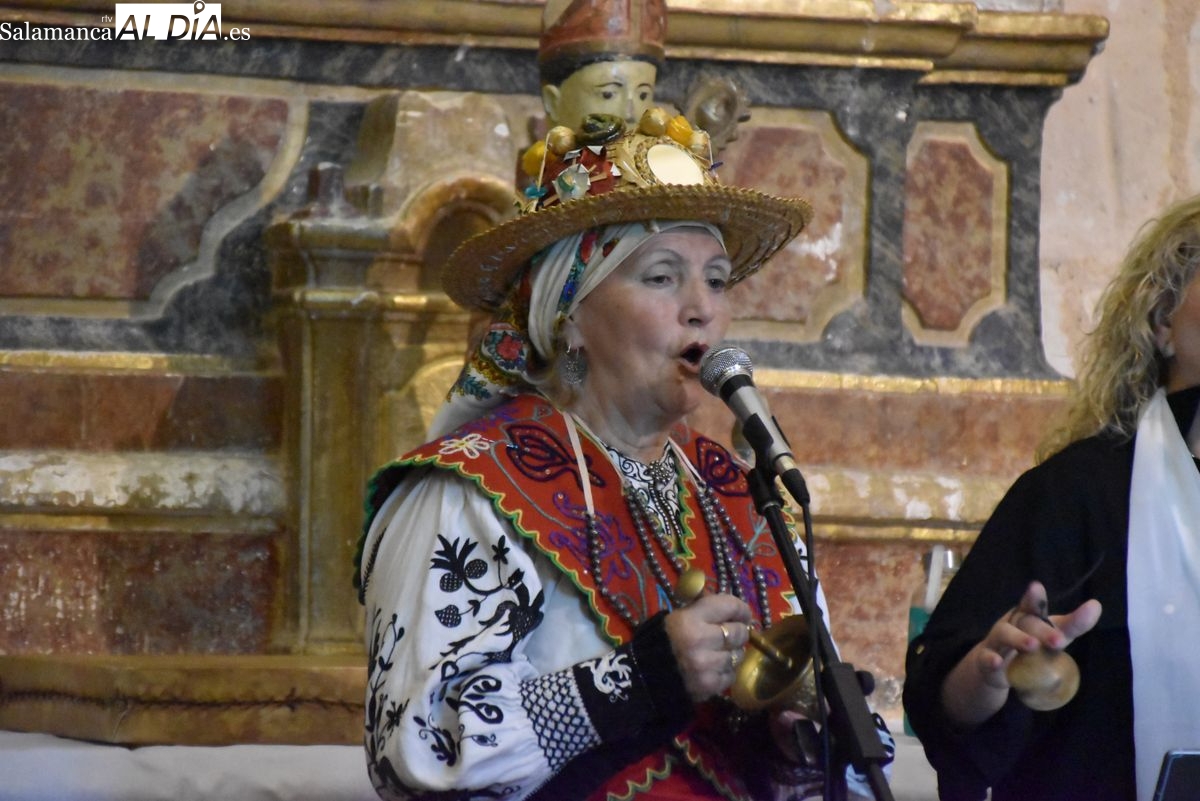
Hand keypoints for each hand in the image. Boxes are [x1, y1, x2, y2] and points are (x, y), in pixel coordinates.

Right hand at [664, 592, 751, 701]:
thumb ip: (703, 607)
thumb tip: (729, 604)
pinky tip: (714, 668)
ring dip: (733, 653)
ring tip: (721, 652)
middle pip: (739, 632)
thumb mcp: (678, 616)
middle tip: (733, 634)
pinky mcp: (710, 685)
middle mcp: (700, 640)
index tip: (743, 614)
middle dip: (738, 632)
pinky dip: (726, 671)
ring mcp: (706, 665)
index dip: (740, 609)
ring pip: (738, 655)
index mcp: (690, 618)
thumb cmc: (663, 640)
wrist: (645, 676)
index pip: (729, 606)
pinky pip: (731, 675)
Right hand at [973, 581, 1100, 690]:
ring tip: (1032, 645)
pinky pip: (986, 657)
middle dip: (1042, 630)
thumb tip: (1096, 605)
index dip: (1034, 598)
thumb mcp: (1053, 635)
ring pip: (1004, 634)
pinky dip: (991, 659)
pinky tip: (998, 662)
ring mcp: (997, 640)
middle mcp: (1012, 623)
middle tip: (1059, 641)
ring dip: (1017, 639)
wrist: (998, 667)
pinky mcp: (986, 658)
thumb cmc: (1032, 646)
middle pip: (1026, 622)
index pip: (1033, 605)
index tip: (1036, 587)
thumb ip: (1074, 624)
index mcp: (1029, 616)